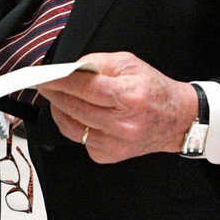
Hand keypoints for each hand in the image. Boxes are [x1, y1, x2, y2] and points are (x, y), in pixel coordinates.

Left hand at [37, 52, 193, 163]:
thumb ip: (97, 63)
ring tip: (57, 97)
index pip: (85, 88)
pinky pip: (79, 139)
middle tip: (44, 83)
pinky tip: (77, 114)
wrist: (175, 120)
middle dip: (54, 94)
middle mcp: (123, 124)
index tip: (44, 76)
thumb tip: (70, 70)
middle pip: (75, 108)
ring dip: (59, 110)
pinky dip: (73, 124)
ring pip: (71, 126)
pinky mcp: (108, 155)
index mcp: (130, 96)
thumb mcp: (130, 64)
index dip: (60, 81)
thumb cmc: (154, 91)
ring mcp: (115, 143)